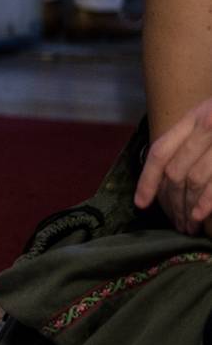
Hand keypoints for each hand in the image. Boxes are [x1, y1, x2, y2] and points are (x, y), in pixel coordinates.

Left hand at [135, 98, 211, 233]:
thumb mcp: (208, 121)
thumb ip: (188, 144)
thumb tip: (163, 183)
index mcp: (193, 118)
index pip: (160, 153)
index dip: (147, 180)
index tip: (140, 204)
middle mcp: (207, 125)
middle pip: (175, 172)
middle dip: (171, 202)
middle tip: (175, 222)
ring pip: (194, 180)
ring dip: (187, 207)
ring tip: (187, 226)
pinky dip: (206, 202)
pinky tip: (199, 216)